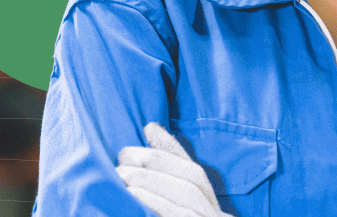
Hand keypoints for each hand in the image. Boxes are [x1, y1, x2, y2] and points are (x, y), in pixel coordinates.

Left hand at [117, 122, 232, 216]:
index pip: (195, 171)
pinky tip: (133, 194)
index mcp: (210, 208)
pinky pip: (181, 214)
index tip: (149, 128)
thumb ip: (164, 188)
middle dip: (158, 160)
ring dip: (152, 180)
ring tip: (121, 174)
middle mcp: (215, 214)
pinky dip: (157, 201)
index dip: (173, 147)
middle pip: (195, 177)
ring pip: (189, 192)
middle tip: (124, 155)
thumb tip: (145, 142)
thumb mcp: (175, 209)